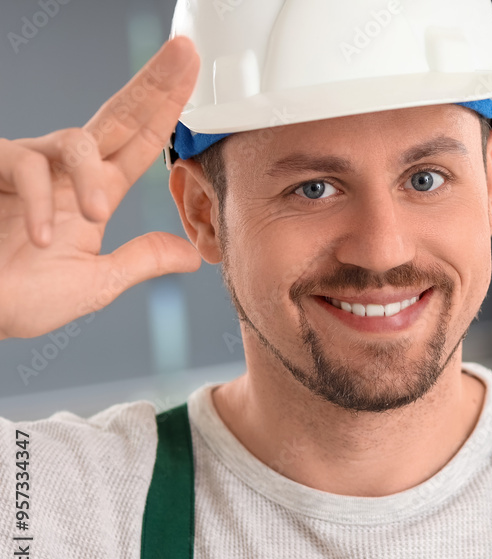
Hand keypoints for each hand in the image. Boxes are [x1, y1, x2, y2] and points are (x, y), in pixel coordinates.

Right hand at [0, 37, 202, 340]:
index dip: (168, 109)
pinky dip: (41, 204)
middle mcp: (67, 172)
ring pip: (77, 141)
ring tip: (94, 215)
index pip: (142, 143)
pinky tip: (43, 238)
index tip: (194, 74)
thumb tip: (193, 255)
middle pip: (119, 116)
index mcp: (94, 193)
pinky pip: (27, 166)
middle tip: (184, 51)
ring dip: (91, 179)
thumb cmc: (19, 297)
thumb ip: (140, 261)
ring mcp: (31, 167)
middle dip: (153, 85)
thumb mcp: (95, 283)